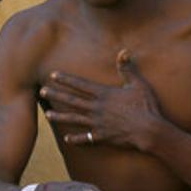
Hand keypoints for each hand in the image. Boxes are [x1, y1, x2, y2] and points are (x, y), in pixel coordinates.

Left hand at [42, 50, 163, 151]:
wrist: (149, 131)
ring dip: (60, 116)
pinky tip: (67, 139)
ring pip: (74, 119)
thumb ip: (127, 69)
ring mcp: (98, 123)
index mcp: (104, 94)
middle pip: (72, 100)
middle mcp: (97, 108)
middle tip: (41, 91)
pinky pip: (86, 138)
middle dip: (56, 95)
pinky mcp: (102, 136)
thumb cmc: (146, 106)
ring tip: (47, 115)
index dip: (66, 79)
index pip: (80, 85)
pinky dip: (76, 139)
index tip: (53, 75)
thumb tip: (123, 51)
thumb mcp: (138, 84)